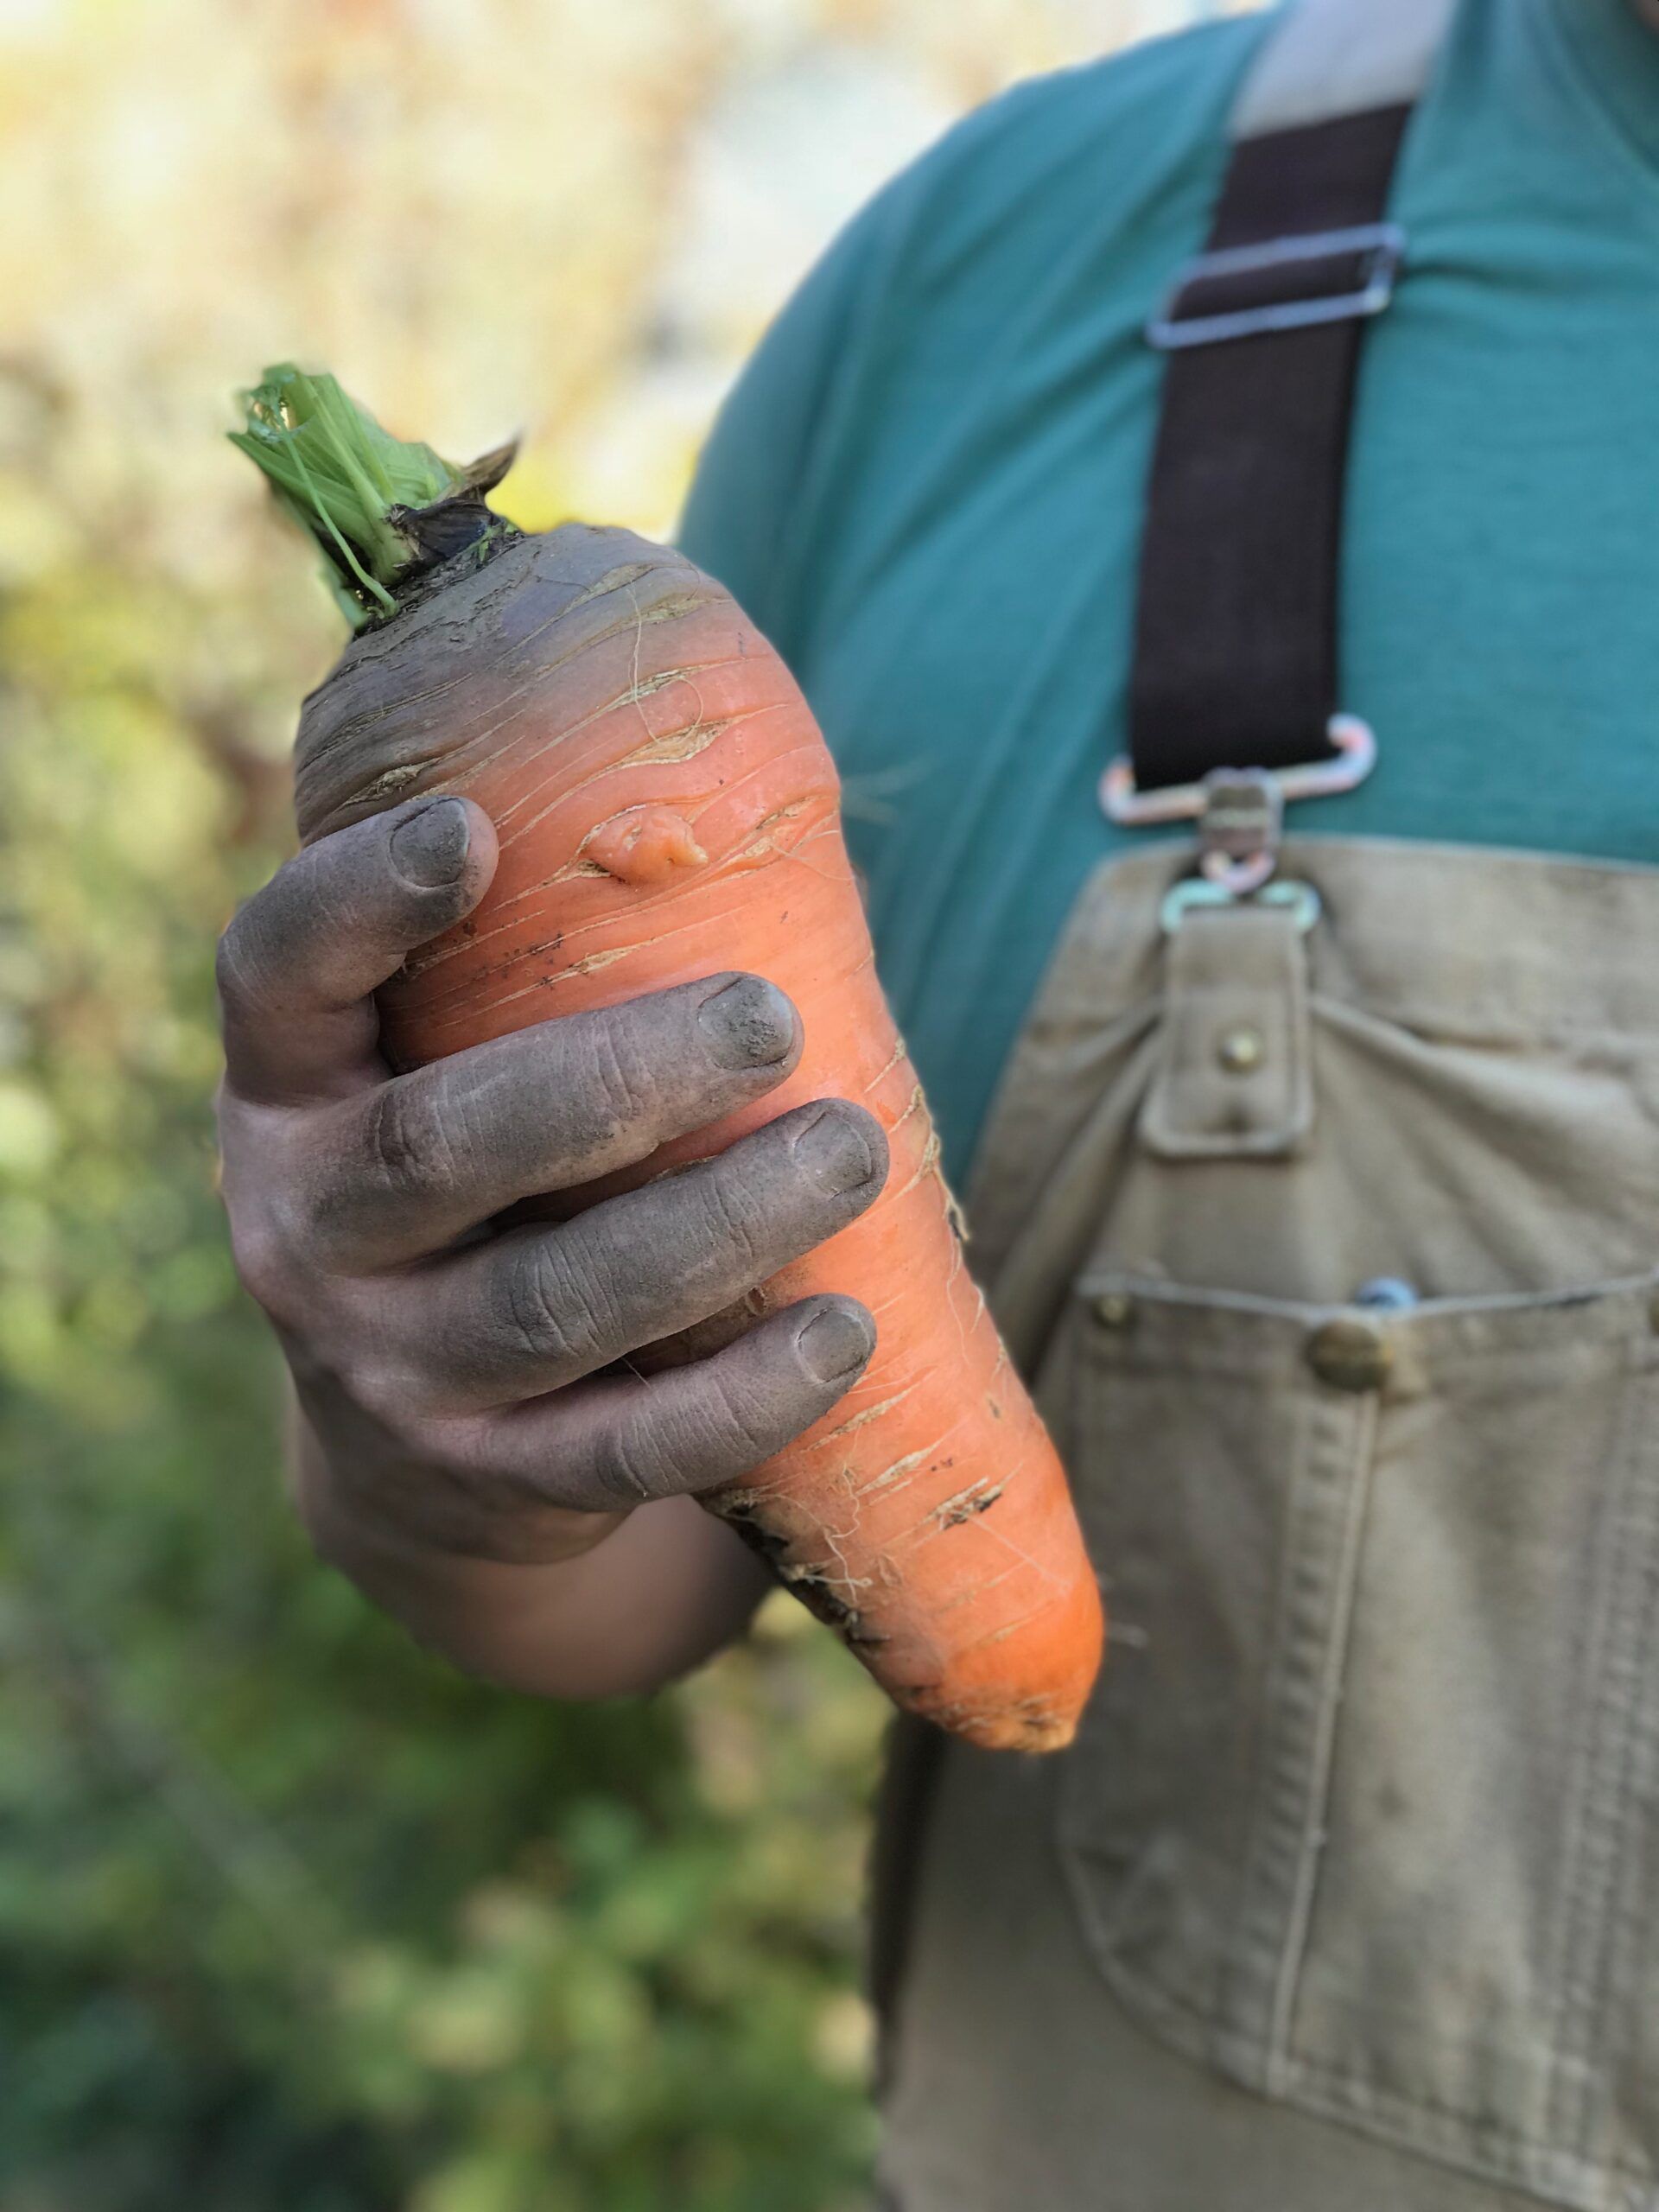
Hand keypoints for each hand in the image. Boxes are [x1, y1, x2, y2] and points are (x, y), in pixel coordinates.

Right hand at [216, 794, 886, 1571]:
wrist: (415, 1458)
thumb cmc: (474, 1189)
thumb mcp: (431, 1076)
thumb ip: (516, 970)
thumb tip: (741, 809)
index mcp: (288, 1094)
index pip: (275, 979)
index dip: (356, 902)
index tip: (470, 829)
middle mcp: (307, 1233)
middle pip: (443, 1149)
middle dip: (615, 1081)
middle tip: (767, 1017)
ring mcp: (388, 1372)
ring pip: (553, 1304)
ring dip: (715, 1229)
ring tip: (853, 1152)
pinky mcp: (490, 1482)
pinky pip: (621, 1450)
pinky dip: (740, 1398)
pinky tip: (845, 1331)